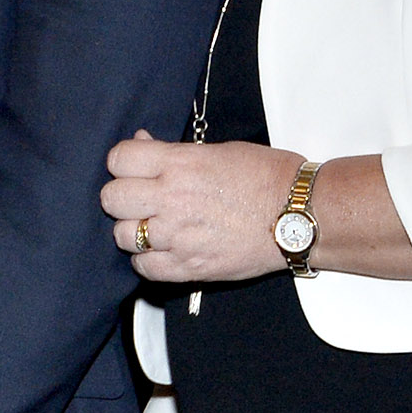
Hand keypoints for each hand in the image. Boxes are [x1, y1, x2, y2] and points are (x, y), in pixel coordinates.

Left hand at [101, 131, 301, 285]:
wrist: (299, 214)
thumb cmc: (266, 177)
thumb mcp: (218, 149)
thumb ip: (174, 151)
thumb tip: (142, 143)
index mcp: (179, 164)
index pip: (118, 159)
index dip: (123, 162)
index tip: (133, 168)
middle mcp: (172, 199)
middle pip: (112, 199)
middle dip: (123, 196)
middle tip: (141, 198)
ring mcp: (178, 236)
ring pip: (123, 236)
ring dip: (134, 230)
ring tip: (153, 226)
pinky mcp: (189, 267)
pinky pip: (143, 268)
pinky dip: (147, 261)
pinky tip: (162, 251)